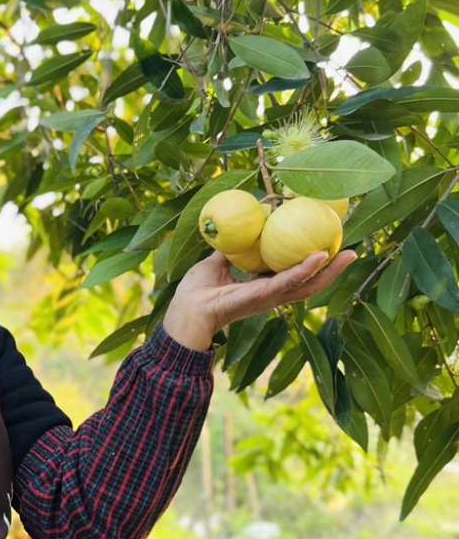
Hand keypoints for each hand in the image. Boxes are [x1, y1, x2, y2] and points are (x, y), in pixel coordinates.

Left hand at [163, 249, 357, 350]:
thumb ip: (230, 249)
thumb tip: (237, 229)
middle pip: (310, 283)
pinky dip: (305, 270)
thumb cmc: (197, 291)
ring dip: (330, 271)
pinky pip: (289, 282)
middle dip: (332, 270)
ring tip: (349, 255)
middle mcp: (271, 294)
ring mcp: (269, 297)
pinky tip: (320, 257)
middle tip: (351, 252)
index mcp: (263, 286)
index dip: (312, 263)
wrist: (187, 309)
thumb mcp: (216, 262)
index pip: (294, 275)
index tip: (328, 247)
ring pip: (307, 285)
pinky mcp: (263, 296)